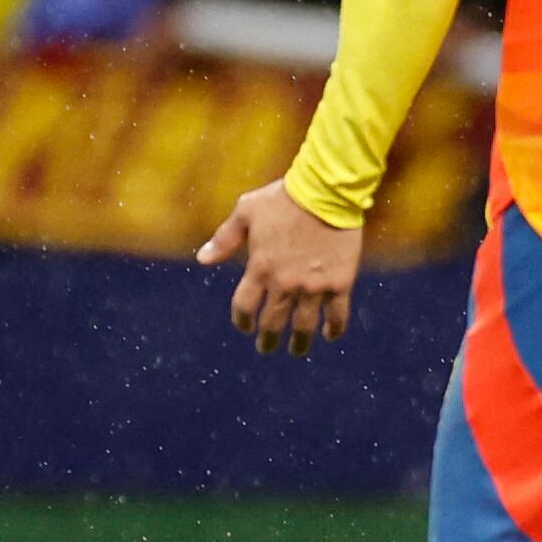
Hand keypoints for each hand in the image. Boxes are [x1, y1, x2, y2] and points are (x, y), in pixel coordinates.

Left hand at [199, 179, 362, 353]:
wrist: (326, 192)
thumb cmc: (283, 198)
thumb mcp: (246, 211)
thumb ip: (224, 238)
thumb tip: (202, 259)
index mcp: (259, 268)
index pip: (244, 306)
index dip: (242, 321)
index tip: (245, 327)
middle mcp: (284, 283)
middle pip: (272, 323)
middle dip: (268, 339)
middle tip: (267, 347)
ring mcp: (313, 285)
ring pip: (304, 324)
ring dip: (299, 342)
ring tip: (297, 350)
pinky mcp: (339, 282)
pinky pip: (338, 313)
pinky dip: (334, 328)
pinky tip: (330, 335)